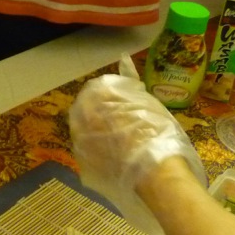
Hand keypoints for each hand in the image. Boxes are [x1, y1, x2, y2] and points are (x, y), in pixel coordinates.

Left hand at [69, 71, 206, 190]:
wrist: (155, 171)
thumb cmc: (156, 130)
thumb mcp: (147, 99)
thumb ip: (129, 83)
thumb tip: (124, 62)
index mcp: (96, 93)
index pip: (99, 88)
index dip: (113, 98)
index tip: (127, 107)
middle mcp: (81, 113)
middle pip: (87, 109)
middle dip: (100, 115)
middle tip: (123, 126)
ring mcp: (77, 139)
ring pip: (85, 131)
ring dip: (97, 134)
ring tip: (120, 146)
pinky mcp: (80, 162)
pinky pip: (88, 153)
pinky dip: (99, 154)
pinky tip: (116, 161)